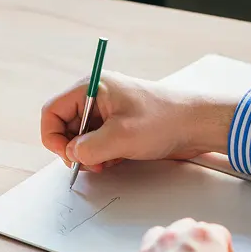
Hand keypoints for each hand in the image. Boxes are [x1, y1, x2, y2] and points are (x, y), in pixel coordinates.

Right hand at [40, 72, 235, 171]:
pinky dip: (101, 155)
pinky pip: (97, 143)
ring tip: (106, 162)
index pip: (52, 110)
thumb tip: (72, 155)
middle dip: (73, 148)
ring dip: (88, 155)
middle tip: (89, 163)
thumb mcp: (120, 137)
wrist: (197, 125)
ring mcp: (107, 112)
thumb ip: (88, 148)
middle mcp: (96, 97)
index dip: (52, 135)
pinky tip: (116, 160)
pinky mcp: (118, 126)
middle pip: (64, 126)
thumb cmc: (164, 120)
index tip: (66, 155)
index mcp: (92, 88)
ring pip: (81, 138)